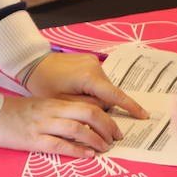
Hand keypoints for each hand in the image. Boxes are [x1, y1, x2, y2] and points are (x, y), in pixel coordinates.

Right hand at [0, 95, 121, 158]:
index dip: (105, 113)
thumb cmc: (15, 112)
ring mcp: (43, 124)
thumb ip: (59, 109)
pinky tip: (88, 155)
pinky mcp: (34, 139)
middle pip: (88, 111)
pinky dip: (77, 150)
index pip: (87, 101)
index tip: (114, 123)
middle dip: (107, 124)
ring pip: (78, 128)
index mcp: (55, 101)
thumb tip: (81, 119)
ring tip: (106, 147)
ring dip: (96, 138)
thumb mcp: (41, 105)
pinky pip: (60, 145)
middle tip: (117, 136)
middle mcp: (52, 110)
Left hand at [24, 53, 148, 119]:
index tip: (143, 115)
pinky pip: (96, 78)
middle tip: (90, 117)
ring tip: (76, 99)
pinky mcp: (88, 59)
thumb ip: (88, 109)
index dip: (130, 107)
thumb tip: (105, 111)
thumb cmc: (44, 85)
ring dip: (96, 96)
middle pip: (108, 92)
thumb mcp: (64, 104)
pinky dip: (92, 87)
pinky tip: (76, 90)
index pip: (115, 95)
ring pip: (102, 86)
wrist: (32, 62)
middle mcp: (94, 66)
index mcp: (89, 77)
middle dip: (103, 106)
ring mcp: (92, 60)